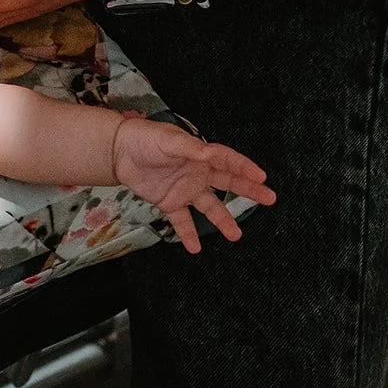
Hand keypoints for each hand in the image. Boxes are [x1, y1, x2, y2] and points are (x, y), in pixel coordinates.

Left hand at [112, 116, 276, 253]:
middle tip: (269, 198)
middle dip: (249, 191)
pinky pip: (182, 221)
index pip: (228, 161)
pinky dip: (188, 234)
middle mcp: (197, 173)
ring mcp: (185, 189)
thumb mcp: (168, 140)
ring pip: (210, 207)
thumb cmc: (144, 139)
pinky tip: (195, 247)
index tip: (261, 177)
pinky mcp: (169, 202)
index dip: (244, 168)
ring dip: (223, 221)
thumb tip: (209, 152)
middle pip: (228, 183)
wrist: (118, 151)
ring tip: (236, 235)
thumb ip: (190, 147)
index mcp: (200, 155)